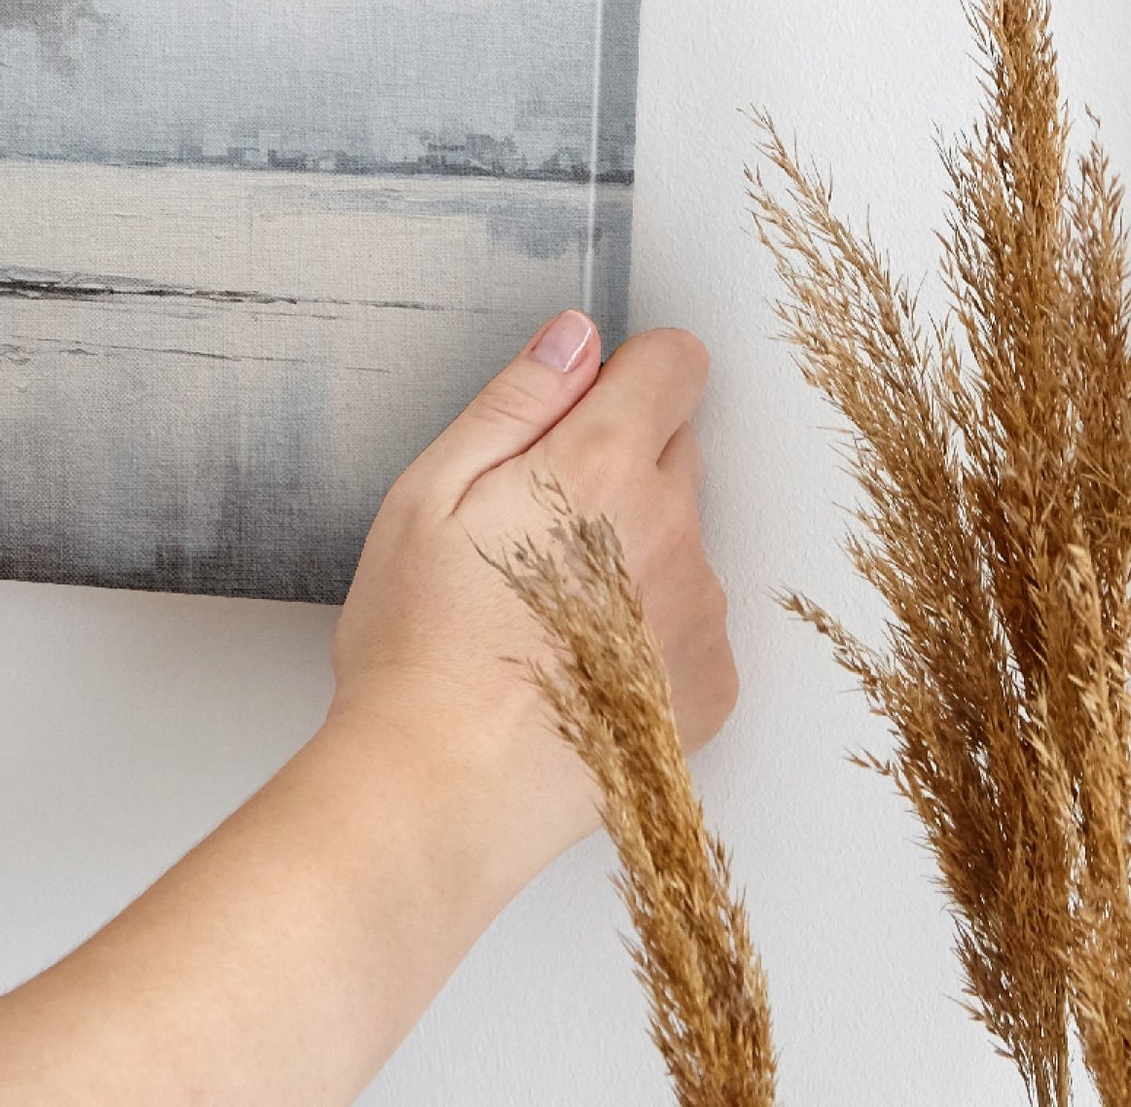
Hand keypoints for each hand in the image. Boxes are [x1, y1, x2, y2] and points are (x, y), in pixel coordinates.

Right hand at [0, 312, 737, 1106]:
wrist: (443, 791)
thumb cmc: (420, 646)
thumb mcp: (428, 493)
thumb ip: (514, 402)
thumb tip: (575, 338)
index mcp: (601, 467)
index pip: (676, 364)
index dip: (629, 371)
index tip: (585, 405)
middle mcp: (672, 531)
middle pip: (678, 448)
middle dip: (619, 461)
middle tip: (533, 522)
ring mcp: (699, 613)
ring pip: (683, 536)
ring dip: (635, 546)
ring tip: (546, 606)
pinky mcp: (709, 686)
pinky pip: (693, 619)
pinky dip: (651, 626)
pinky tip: (579, 659)